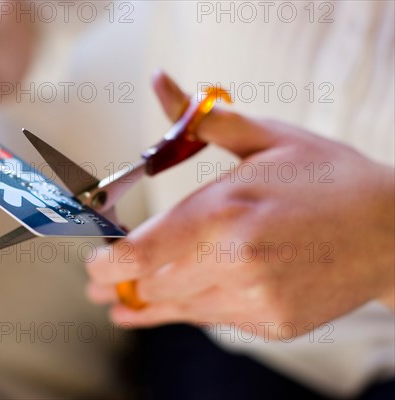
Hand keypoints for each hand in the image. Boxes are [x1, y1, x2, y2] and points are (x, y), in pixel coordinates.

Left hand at [86, 72, 394, 338]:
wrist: (391, 231)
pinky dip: (189, 309)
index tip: (95, 264)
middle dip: (121, 287)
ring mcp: (255, 298)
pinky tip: (174, 304)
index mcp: (224, 211)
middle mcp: (234, 261)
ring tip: (122, 303)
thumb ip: (200, 121)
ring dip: (149, 301)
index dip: (106, 266)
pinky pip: (213, 320)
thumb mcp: (264, 138)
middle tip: (102, 285)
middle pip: (151, 287)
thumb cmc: (326, 178)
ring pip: (178, 309)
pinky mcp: (272, 323)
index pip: (140, 254)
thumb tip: (161, 81)